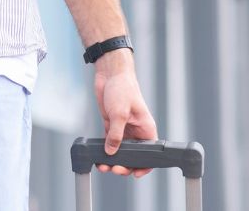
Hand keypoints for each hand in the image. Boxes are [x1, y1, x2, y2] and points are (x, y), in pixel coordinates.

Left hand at [93, 51, 158, 177]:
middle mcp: (136, 132)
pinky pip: (109, 143)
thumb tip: (111, 152)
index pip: (150, 154)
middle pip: (133, 156)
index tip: (135, 174)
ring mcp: (124, 129)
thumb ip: (116, 134)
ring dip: (112, 160)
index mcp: (146, 130)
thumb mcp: (119, 113)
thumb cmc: (122, 89)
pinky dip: (104, 151)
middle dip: (125, 165)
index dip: (145, 166)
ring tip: (103, 166)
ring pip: (120, 151)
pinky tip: (98, 157)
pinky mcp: (112, 125)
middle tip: (114, 169)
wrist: (110, 74)